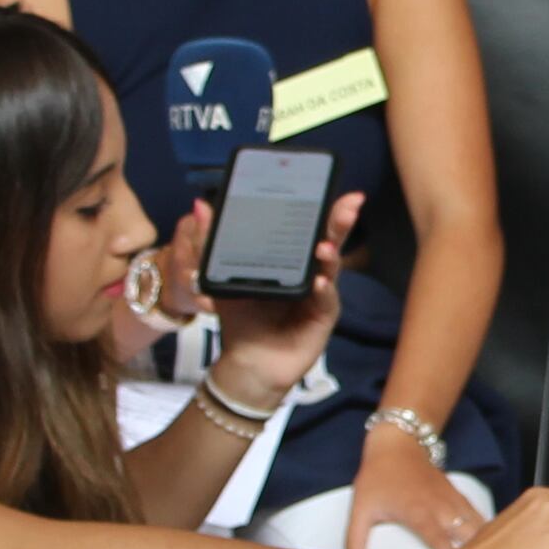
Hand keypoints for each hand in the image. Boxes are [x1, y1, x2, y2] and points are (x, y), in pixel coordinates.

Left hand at [186, 191, 354, 407]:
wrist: (246, 361)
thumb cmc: (240, 317)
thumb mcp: (221, 277)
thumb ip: (210, 242)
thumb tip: (200, 205)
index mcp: (291, 257)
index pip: (310, 227)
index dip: (324, 208)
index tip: (334, 187)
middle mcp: (310, 271)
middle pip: (329, 241)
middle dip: (340, 223)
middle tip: (349, 205)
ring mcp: (320, 294)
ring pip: (331, 269)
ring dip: (330, 256)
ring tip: (323, 247)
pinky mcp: (322, 317)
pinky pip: (326, 301)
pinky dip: (324, 291)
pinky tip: (319, 283)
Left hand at [348, 415, 487, 548]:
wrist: (398, 441)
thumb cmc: (379, 474)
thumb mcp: (361, 509)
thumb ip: (355, 540)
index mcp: (420, 515)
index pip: (443, 548)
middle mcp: (443, 509)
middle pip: (470, 540)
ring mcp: (454, 501)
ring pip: (479, 529)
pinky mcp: (458, 496)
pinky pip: (478, 518)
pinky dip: (482, 534)